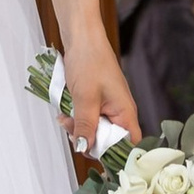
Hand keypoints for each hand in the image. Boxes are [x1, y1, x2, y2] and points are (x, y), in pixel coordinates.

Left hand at [56, 28, 139, 151]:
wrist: (81, 38)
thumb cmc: (89, 62)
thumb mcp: (85, 98)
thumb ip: (86, 126)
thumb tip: (84, 148)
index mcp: (125, 113)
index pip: (129, 145)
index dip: (114, 155)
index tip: (93, 154)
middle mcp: (120, 112)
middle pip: (108, 140)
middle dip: (89, 140)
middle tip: (72, 132)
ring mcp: (108, 107)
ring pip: (95, 130)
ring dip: (79, 129)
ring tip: (65, 119)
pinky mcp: (97, 102)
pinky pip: (89, 119)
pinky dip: (77, 119)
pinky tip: (65, 113)